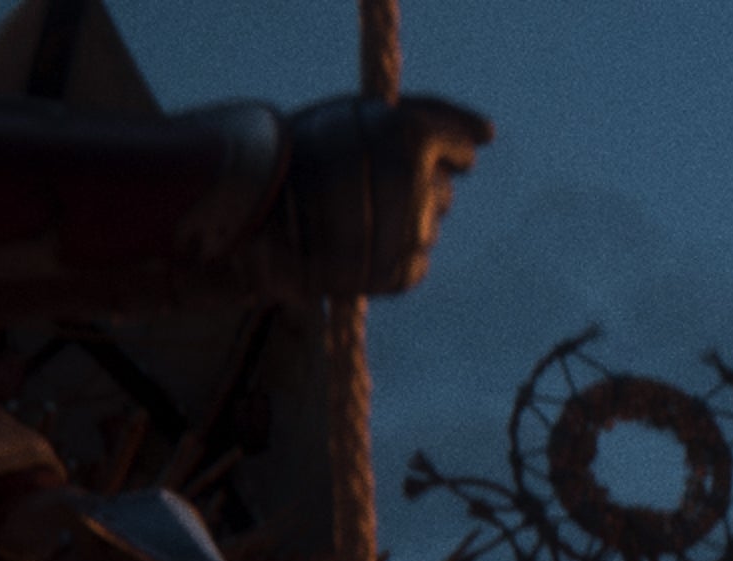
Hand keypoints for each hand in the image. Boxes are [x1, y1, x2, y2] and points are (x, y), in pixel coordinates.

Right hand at [276, 95, 492, 296]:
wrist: (243, 206)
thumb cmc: (301, 149)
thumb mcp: (358, 114)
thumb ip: (427, 116)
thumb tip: (489, 134)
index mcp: (410, 136)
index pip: (462, 148)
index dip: (438, 150)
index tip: (414, 153)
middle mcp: (417, 186)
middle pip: (444, 192)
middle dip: (414, 188)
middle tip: (360, 185)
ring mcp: (409, 234)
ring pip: (427, 228)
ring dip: (400, 222)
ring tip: (348, 215)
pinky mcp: (398, 274)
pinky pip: (413, 265)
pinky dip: (390, 257)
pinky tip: (353, 245)